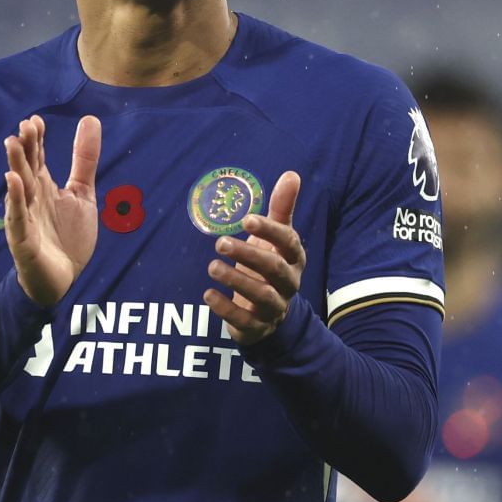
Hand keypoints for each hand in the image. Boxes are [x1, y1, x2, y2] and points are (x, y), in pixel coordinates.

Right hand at [2, 114, 101, 306]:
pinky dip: (15, 199)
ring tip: (13, 144)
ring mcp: (25, 217)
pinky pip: (18, 217)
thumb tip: (90, 119)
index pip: (37, 157)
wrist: (63, 278)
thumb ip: (85, 159)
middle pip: (27, 168)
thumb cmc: (68, 237)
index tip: (35, 120)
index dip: (36, 140)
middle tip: (24, 127)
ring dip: (15, 166)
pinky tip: (13, 181)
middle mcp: (32, 198)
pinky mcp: (23, 239)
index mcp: (44, 186)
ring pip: (19, 188)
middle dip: (25, 148)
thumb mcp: (83, 193)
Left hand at [205, 169, 305, 344]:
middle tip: (220, 242)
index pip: (288, 243)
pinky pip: (245, 320)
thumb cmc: (268, 265)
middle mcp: (288, 283)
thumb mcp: (274, 238)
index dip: (270, 231)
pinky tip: (208, 295)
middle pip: (275, 270)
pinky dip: (226, 309)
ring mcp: (274, 308)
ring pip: (262, 296)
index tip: (246, 219)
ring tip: (212, 266)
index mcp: (293, 258)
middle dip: (249, 255)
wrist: (269, 316)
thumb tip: (291, 174)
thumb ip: (281, 208)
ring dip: (237, 281)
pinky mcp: (257, 327)